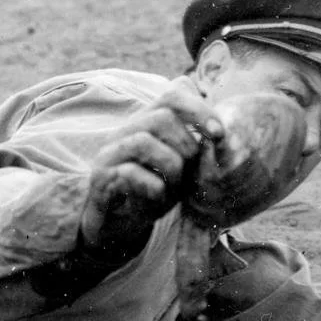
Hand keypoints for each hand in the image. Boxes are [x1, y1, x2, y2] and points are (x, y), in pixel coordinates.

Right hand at [79, 79, 223, 256]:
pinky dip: (153, 187)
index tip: (218, 133)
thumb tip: (219, 129)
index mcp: (146, 123)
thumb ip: (195, 146)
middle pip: (160, 118)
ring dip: (171, 167)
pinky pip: (129, 173)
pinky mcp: (100, 178)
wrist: (117, 225)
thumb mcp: (180, 167)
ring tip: (173, 187)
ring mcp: (110, 154)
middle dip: (186, 146)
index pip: (172, 96)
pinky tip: (158, 197)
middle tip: (188, 171)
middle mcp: (125, 132)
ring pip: (144, 142)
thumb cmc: (153, 192)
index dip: (199, 109)